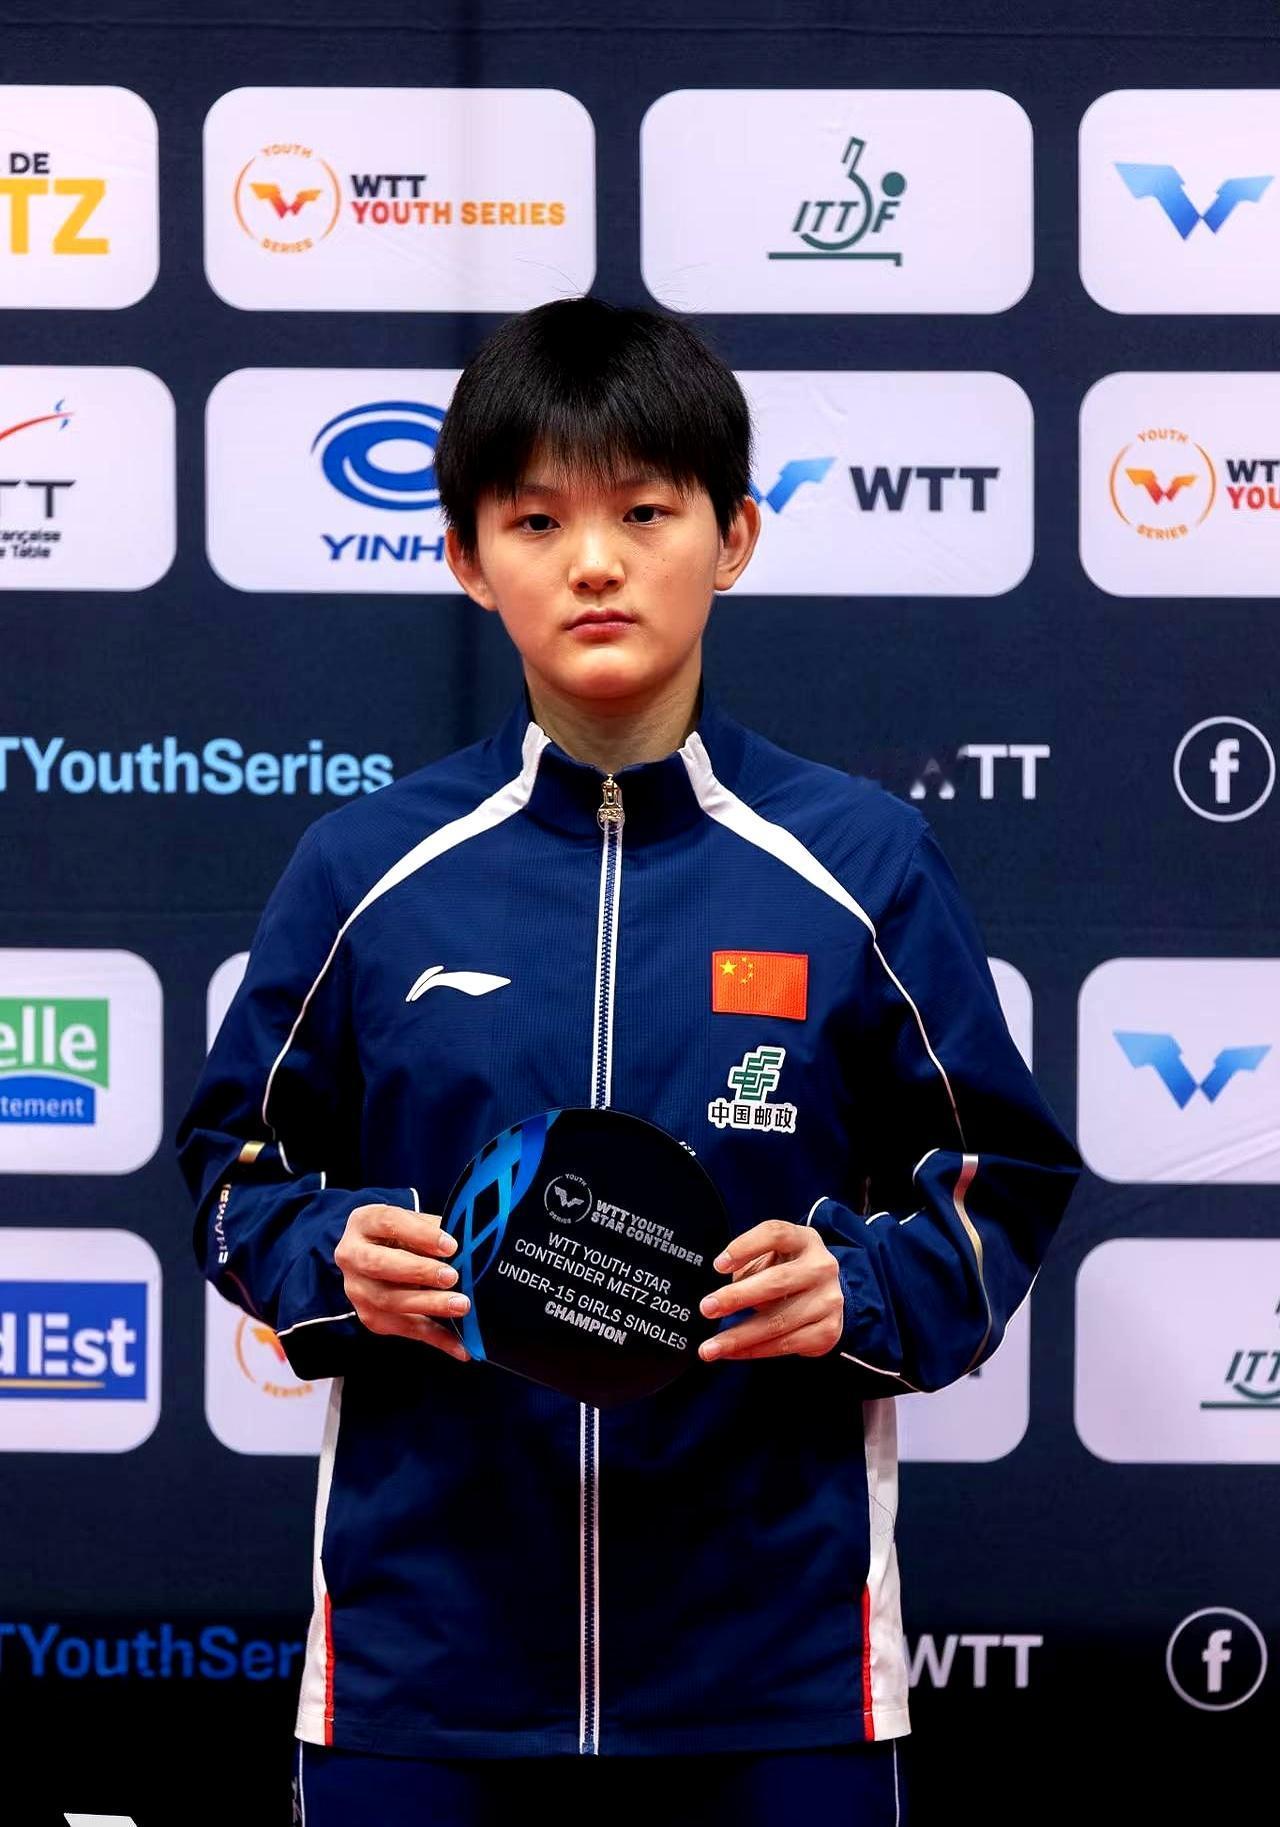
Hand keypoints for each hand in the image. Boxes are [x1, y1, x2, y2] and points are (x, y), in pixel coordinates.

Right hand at [335, 1202, 471, 1362]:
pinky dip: (437, 1338)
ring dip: (428, 1305)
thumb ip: (436, 1230)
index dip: (420, 1234)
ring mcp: (357, 1290)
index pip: (389, 1223)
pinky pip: (406, 1329)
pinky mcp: (370, 1317)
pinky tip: (461, 1347)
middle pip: (380, 1264)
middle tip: (452, 1277)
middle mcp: (352, 1256)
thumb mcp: (415, 1223)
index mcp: (364, 1222)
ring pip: (389, 1301)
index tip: (451, 1245)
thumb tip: (471, 1243)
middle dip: (419, 1271)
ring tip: (460, 1305)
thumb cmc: (402, 1234)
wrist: (378, 1254)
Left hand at [696, 1219, 843, 1362]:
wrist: (824, 1296)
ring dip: (739, 1336)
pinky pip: (785, 1344)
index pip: (775, 1234)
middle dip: (736, 1297)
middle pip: (777, 1281)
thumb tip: (715, 1295)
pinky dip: (754, 1351)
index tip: (718, 1266)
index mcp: (804, 1240)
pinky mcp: (828, 1330)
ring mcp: (829, 1300)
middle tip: (707, 1308)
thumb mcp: (771, 1257)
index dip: (745, 1247)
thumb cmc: (787, 1272)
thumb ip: (747, 1266)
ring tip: (710, 1347)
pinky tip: (732, 1352)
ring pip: (778, 1321)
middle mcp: (821, 1267)